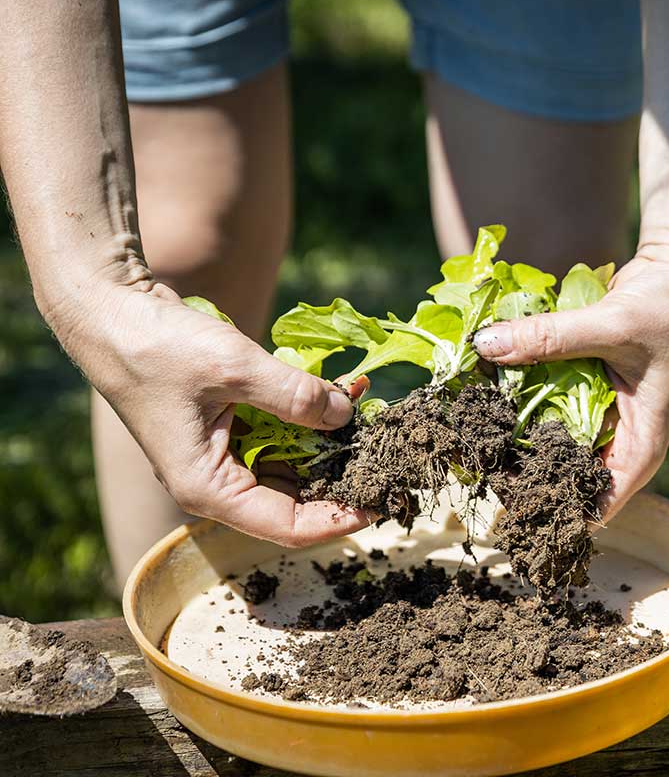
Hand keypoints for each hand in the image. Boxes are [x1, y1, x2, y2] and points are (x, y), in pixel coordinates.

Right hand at [50, 282, 372, 545]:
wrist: (110, 311)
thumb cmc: (157, 347)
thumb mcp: (235, 368)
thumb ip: (295, 395)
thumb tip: (347, 416)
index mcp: (207, 488)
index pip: (286, 526)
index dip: (337, 519)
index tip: (380, 502)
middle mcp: (217, 480)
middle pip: (295, 498)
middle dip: (342, 477)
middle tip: (390, 458)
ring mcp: (223, 452)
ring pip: (292, 463)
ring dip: (331, 442)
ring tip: (373, 419)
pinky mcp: (230, 424)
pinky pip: (281, 432)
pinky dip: (310, 417)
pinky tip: (343, 395)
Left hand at [474, 239, 668, 520]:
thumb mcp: (615, 326)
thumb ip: (551, 337)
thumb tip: (485, 345)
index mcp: (641, 444)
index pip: (599, 501)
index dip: (555, 509)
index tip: (508, 508)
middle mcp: (620, 432)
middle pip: (566, 467)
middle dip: (523, 467)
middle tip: (475, 464)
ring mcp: (601, 403)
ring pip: (551, 426)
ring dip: (515, 423)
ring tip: (469, 427)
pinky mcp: (586, 373)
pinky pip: (548, 388)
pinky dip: (522, 385)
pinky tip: (485, 383)